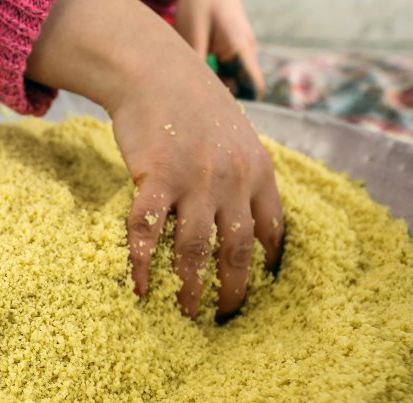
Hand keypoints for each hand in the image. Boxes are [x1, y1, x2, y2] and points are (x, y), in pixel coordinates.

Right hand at [27, 0, 283, 318]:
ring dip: (190, 287)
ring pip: (195, 249)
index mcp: (259, 172)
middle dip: (233, 290)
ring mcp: (195, 180)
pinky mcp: (156, 178)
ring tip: (185, 313)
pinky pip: (148, 232)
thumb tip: (243, 219)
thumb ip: (246, 176)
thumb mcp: (238, 137)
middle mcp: (233, 179)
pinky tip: (140, 286)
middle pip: (237, 250)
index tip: (261, 290)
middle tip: (224, 318)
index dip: (268, 265)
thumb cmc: (195, 106)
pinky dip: (143, 263)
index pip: (272, 230)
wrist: (156, 73)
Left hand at [174, 0, 265, 99]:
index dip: (240, 104)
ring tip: (194, 88)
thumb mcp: (192, 37)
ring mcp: (240, 49)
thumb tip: (191, 96)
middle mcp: (246, 52)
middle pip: (241, 87)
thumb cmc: (199, 5)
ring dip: (216, 85)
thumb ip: (195, 67)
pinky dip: (214, 74)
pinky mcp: (231, 47)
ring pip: (233, 78)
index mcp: (241, 49)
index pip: (253, 87)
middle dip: (223, 98)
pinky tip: (197, 73)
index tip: (219, 113)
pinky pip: (227, 68)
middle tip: (197, 105)